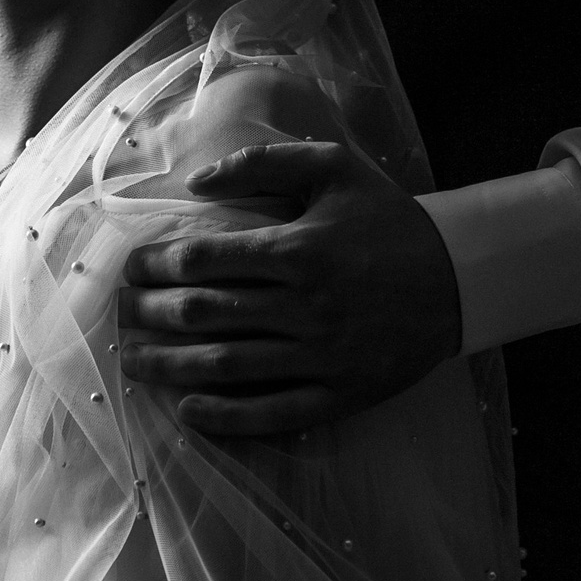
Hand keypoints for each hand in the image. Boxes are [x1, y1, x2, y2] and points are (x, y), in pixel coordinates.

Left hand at [117, 140, 462, 437]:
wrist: (460, 276)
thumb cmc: (388, 218)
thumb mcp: (334, 167)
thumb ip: (262, 164)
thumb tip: (196, 183)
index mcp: (298, 248)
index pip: (202, 259)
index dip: (155, 264)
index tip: (131, 267)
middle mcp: (305, 305)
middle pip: (202, 315)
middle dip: (148, 314)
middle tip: (120, 313)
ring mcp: (322, 355)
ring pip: (225, 367)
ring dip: (168, 366)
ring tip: (132, 361)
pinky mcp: (340, 394)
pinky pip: (271, 413)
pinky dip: (224, 416)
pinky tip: (188, 410)